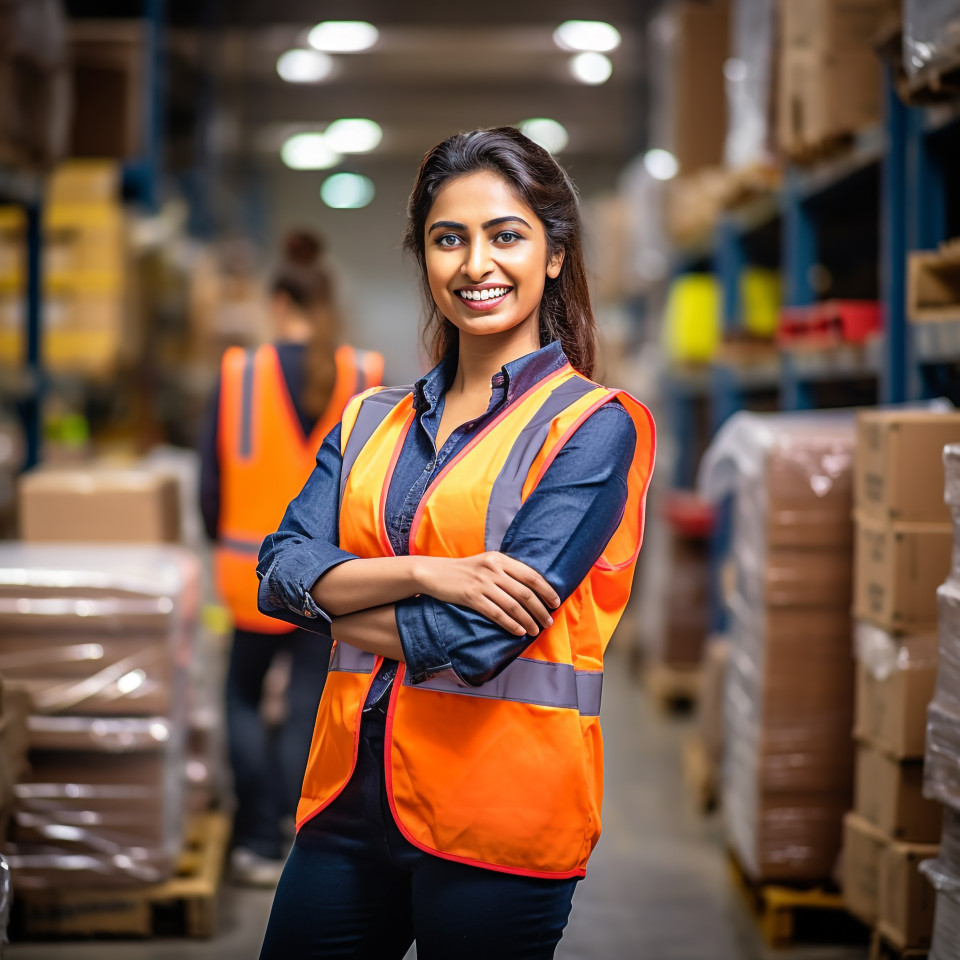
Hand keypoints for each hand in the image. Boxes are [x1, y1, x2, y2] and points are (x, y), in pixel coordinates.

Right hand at [415, 553, 560, 636]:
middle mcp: (493, 569)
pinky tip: (518, 632)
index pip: (531, 575)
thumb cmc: (464, 571)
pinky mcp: (470, 596)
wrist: (434, 573)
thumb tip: (531, 589)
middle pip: (525, 592)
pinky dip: (510, 624)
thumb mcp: (486, 564)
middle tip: (548, 622)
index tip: (555, 603)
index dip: (546, 590)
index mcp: (500, 559)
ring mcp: (482, 583)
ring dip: (528, 620)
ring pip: (513, 605)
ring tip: (536, 630)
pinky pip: (496, 613)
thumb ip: (506, 571)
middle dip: (540, 609)